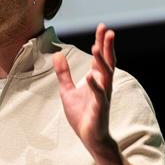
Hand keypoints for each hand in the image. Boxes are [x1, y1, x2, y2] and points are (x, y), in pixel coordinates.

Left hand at [52, 23, 117, 155]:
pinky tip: (91, 75)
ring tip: (97, 47)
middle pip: (107, 62)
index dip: (101, 42)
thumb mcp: (67, 91)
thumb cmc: (82, 114)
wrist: (89, 137)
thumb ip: (63, 73)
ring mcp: (102, 96)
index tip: (102, 27)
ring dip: (101, 61)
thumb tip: (57, 54)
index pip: (100, 57)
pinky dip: (95, 85)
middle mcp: (103, 85)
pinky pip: (99, 95)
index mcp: (96, 79)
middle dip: (107, 47)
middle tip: (107, 30)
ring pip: (105, 75)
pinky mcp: (99, 108)